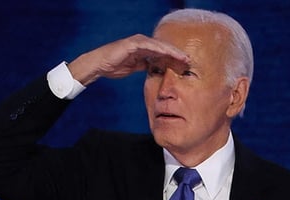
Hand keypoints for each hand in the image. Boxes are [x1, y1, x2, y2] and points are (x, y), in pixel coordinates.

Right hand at [67, 34, 189, 85]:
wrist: (99, 64)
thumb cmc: (114, 66)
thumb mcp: (133, 67)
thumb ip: (144, 65)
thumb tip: (154, 68)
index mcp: (143, 48)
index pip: (162, 53)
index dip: (173, 58)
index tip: (184, 65)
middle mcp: (142, 42)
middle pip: (164, 47)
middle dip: (177, 54)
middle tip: (189, 61)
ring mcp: (138, 41)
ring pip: (160, 46)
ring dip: (173, 52)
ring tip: (184, 58)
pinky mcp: (134, 43)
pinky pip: (150, 46)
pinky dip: (161, 50)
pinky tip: (170, 54)